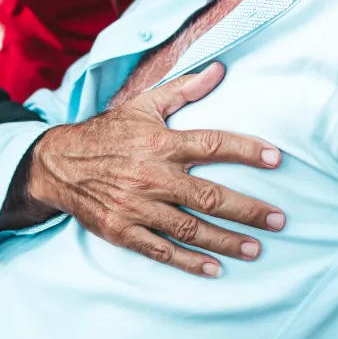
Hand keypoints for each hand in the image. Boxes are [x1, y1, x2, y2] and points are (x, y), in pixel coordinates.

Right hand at [15, 62, 285, 277]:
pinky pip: (160, 250)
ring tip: (256, 249)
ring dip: (226, 241)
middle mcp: (152, 176)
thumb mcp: (142, 105)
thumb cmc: (107, 132)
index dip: (246, 150)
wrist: (57, 164)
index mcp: (160, 142)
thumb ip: (183, 89)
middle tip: (280, 220)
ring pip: (190, 228)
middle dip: (248, 210)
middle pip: (209, 196)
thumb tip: (219, 69)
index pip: (212, 144)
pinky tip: (214, 269)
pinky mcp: (123, 231)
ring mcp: (137, 207)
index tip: (276, 159)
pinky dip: (188, 262)